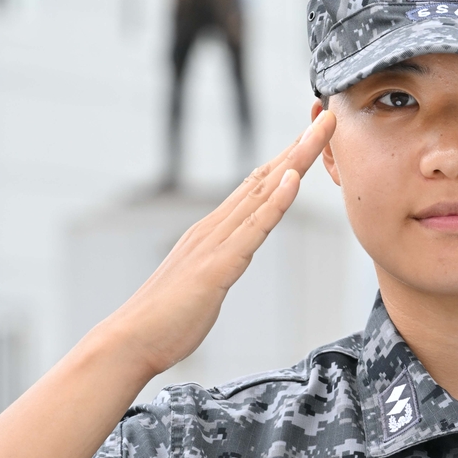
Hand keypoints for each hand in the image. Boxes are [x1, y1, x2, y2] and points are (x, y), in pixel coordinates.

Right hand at [106, 109, 335, 378]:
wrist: (130, 340)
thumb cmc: (166, 320)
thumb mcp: (203, 283)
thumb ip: (219, 264)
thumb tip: (230, 259)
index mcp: (213, 232)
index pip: (257, 186)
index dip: (288, 159)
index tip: (313, 135)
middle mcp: (214, 227)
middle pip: (265, 177)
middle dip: (299, 146)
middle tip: (327, 116)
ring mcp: (215, 243)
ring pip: (263, 192)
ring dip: (295, 160)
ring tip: (319, 132)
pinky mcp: (217, 266)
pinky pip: (253, 228)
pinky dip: (276, 201)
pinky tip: (294, 179)